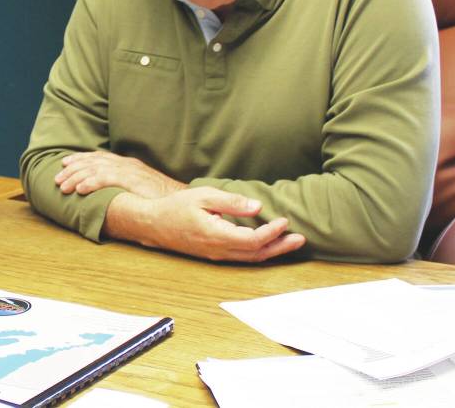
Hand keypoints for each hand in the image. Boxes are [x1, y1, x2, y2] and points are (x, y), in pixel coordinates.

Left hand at [55, 150, 181, 198]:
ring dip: (76, 177)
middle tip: (58, 178)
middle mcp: (127, 164)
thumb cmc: (163, 198)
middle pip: (94, 161)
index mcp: (128, 165)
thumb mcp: (141, 189)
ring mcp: (130, 171)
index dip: (81, 159)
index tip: (65, 163)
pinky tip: (79, 189)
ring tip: (63, 186)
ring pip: (96, 170)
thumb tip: (111, 194)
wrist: (182, 200)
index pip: (99, 158)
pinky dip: (91, 183)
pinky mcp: (133, 180)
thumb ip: (126, 187)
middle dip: (73, 168)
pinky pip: (107, 179)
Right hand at [104, 187, 306, 262]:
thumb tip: (257, 207)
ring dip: (272, 251)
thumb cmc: (176, 207)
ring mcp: (216, 255)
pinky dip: (258, 252)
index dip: (272, 232)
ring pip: (250, 258)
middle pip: (256, 254)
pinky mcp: (214, 255)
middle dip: (280, 247)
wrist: (153, 224)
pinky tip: (267, 244)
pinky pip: (242, 257)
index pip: (253, 240)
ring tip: (290, 243)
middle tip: (300, 239)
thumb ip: (231, 202)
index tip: (284, 220)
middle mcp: (219, 250)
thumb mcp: (203, 197)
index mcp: (217, 235)